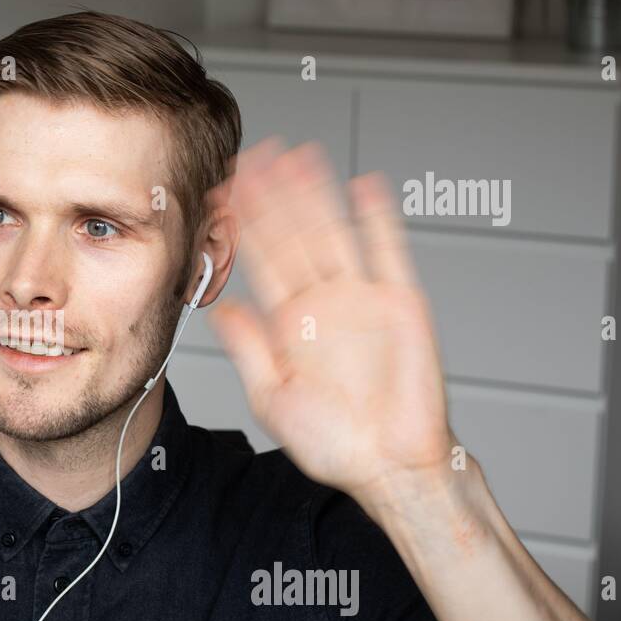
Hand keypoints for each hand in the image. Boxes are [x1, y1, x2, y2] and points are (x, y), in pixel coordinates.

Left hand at [205, 138, 452, 503]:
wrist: (389, 465)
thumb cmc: (335, 443)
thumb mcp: (273, 396)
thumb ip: (249, 348)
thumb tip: (219, 306)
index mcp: (288, 322)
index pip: (260, 259)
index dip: (241, 224)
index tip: (220, 190)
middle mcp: (323, 303)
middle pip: (293, 235)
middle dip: (274, 195)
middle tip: (255, 154)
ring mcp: (362, 297)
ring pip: (334, 232)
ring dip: (317, 194)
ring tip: (300, 155)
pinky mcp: (401, 302)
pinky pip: (388, 251)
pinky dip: (379, 218)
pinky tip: (363, 185)